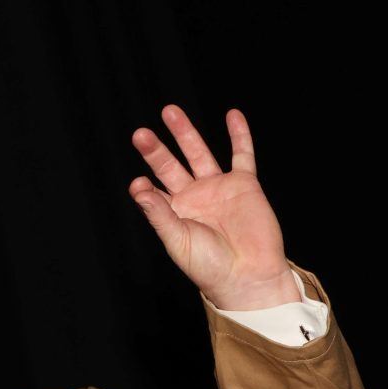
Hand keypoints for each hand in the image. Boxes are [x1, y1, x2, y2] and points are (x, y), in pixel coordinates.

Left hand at [128, 105, 299, 310]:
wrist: (249, 276)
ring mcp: (218, 188)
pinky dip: (239, 135)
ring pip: (199, 153)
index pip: (153, 191)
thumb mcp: (178, 240)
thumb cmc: (211, 267)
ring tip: (169, 112)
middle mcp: (194, 197)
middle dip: (156, 149)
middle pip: (170, 166)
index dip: (144, 185)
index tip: (139, 183)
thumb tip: (137, 187)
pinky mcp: (244, 185)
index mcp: (175, 213)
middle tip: (141, 134)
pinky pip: (242, 155)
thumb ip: (158, 213)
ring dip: (185, 133)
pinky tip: (232, 114)